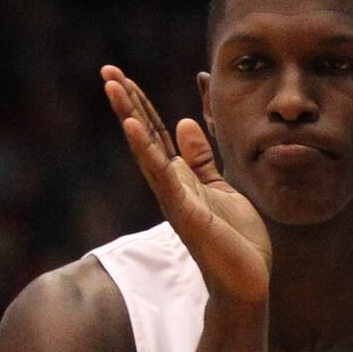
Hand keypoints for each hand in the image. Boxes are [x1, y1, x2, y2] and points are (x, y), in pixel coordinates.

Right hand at [103, 66, 270, 304]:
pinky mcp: (185, 211)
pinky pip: (163, 176)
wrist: (246, 281)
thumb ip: (202, 158)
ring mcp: (174, 198)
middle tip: (106, 70)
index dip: (140, 103)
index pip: (156, 133)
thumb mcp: (221, 187)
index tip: (122, 76)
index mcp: (179, 177)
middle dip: (127, 102)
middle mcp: (170, 185)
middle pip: (144, 135)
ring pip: (146, 150)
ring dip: (129, 116)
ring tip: (113, 87)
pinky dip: (147, 150)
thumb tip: (184, 123)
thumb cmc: (236, 240)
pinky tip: (133, 126)